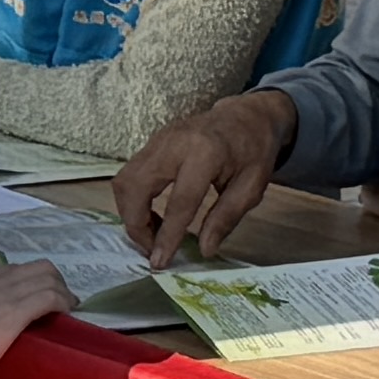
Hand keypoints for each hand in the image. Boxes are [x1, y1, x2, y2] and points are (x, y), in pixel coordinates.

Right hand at [0, 262, 71, 378]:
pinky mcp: (15, 313)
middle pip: (36, 268)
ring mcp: (4, 295)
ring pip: (46, 277)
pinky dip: (62, 302)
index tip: (36, 297)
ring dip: (61, 291)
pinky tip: (67, 312)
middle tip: (59, 302)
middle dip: (53, 282)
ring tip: (67, 308)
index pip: (13, 271)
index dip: (29, 282)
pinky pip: (48, 297)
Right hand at [117, 89, 296, 261]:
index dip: (167, 235)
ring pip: (124, 181)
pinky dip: (133, 200)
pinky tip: (153, 215)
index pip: (179, 201)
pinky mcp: (151, 143)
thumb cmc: (253, 152)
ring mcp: (158, 140)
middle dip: (136, 224)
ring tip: (153, 234)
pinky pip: (129, 175)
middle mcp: (174, 143)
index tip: (159, 262)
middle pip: (136, 187)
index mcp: (206, 153)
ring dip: (130, 213)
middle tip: (151, 249)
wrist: (246, 116)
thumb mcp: (252, 187)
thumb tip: (205, 250)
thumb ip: (226, 217)